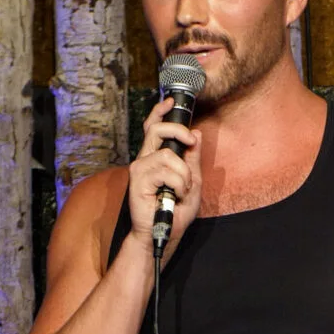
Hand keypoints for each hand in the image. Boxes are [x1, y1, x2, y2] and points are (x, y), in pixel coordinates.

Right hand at [127, 97, 202, 252]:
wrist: (165, 232)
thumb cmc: (177, 209)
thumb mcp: (193, 180)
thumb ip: (193, 158)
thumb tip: (196, 134)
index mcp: (157, 157)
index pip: (154, 127)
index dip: (160, 111)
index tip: (171, 101)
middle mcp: (145, 160)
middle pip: (156, 130)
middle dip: (177, 130)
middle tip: (189, 142)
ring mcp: (140, 169)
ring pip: (167, 155)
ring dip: (183, 173)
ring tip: (182, 189)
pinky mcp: (137, 181)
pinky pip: (165, 171)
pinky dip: (178, 183)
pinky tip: (175, 194)